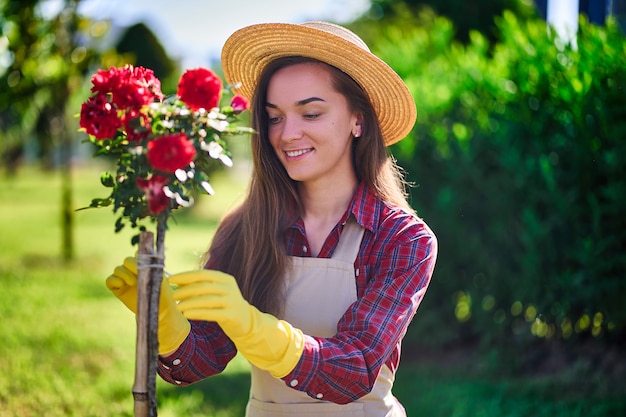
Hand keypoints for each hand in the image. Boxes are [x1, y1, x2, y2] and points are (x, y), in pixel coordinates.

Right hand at [106, 257, 190, 354]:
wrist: (159, 311)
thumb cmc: (162, 293)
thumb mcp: (159, 278)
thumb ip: (150, 265)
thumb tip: (139, 252)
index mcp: (145, 266)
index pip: (137, 255)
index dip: (138, 257)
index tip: (144, 263)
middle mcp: (134, 271)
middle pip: (126, 261)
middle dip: (130, 265)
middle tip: (137, 275)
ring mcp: (125, 279)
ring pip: (118, 269)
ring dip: (123, 273)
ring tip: (132, 282)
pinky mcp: (118, 289)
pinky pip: (110, 280)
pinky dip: (113, 280)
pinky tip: (121, 285)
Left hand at [170, 270, 304, 377]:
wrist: (246, 321)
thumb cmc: (224, 305)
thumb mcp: (215, 292)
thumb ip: (200, 286)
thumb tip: (175, 283)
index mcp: (224, 278)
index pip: (202, 274)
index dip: (185, 276)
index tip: (170, 280)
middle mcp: (229, 287)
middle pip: (203, 287)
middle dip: (185, 291)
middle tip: (172, 296)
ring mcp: (232, 301)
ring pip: (206, 300)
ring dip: (189, 303)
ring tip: (177, 307)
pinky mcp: (231, 315)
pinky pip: (211, 313)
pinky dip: (197, 313)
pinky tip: (186, 315)